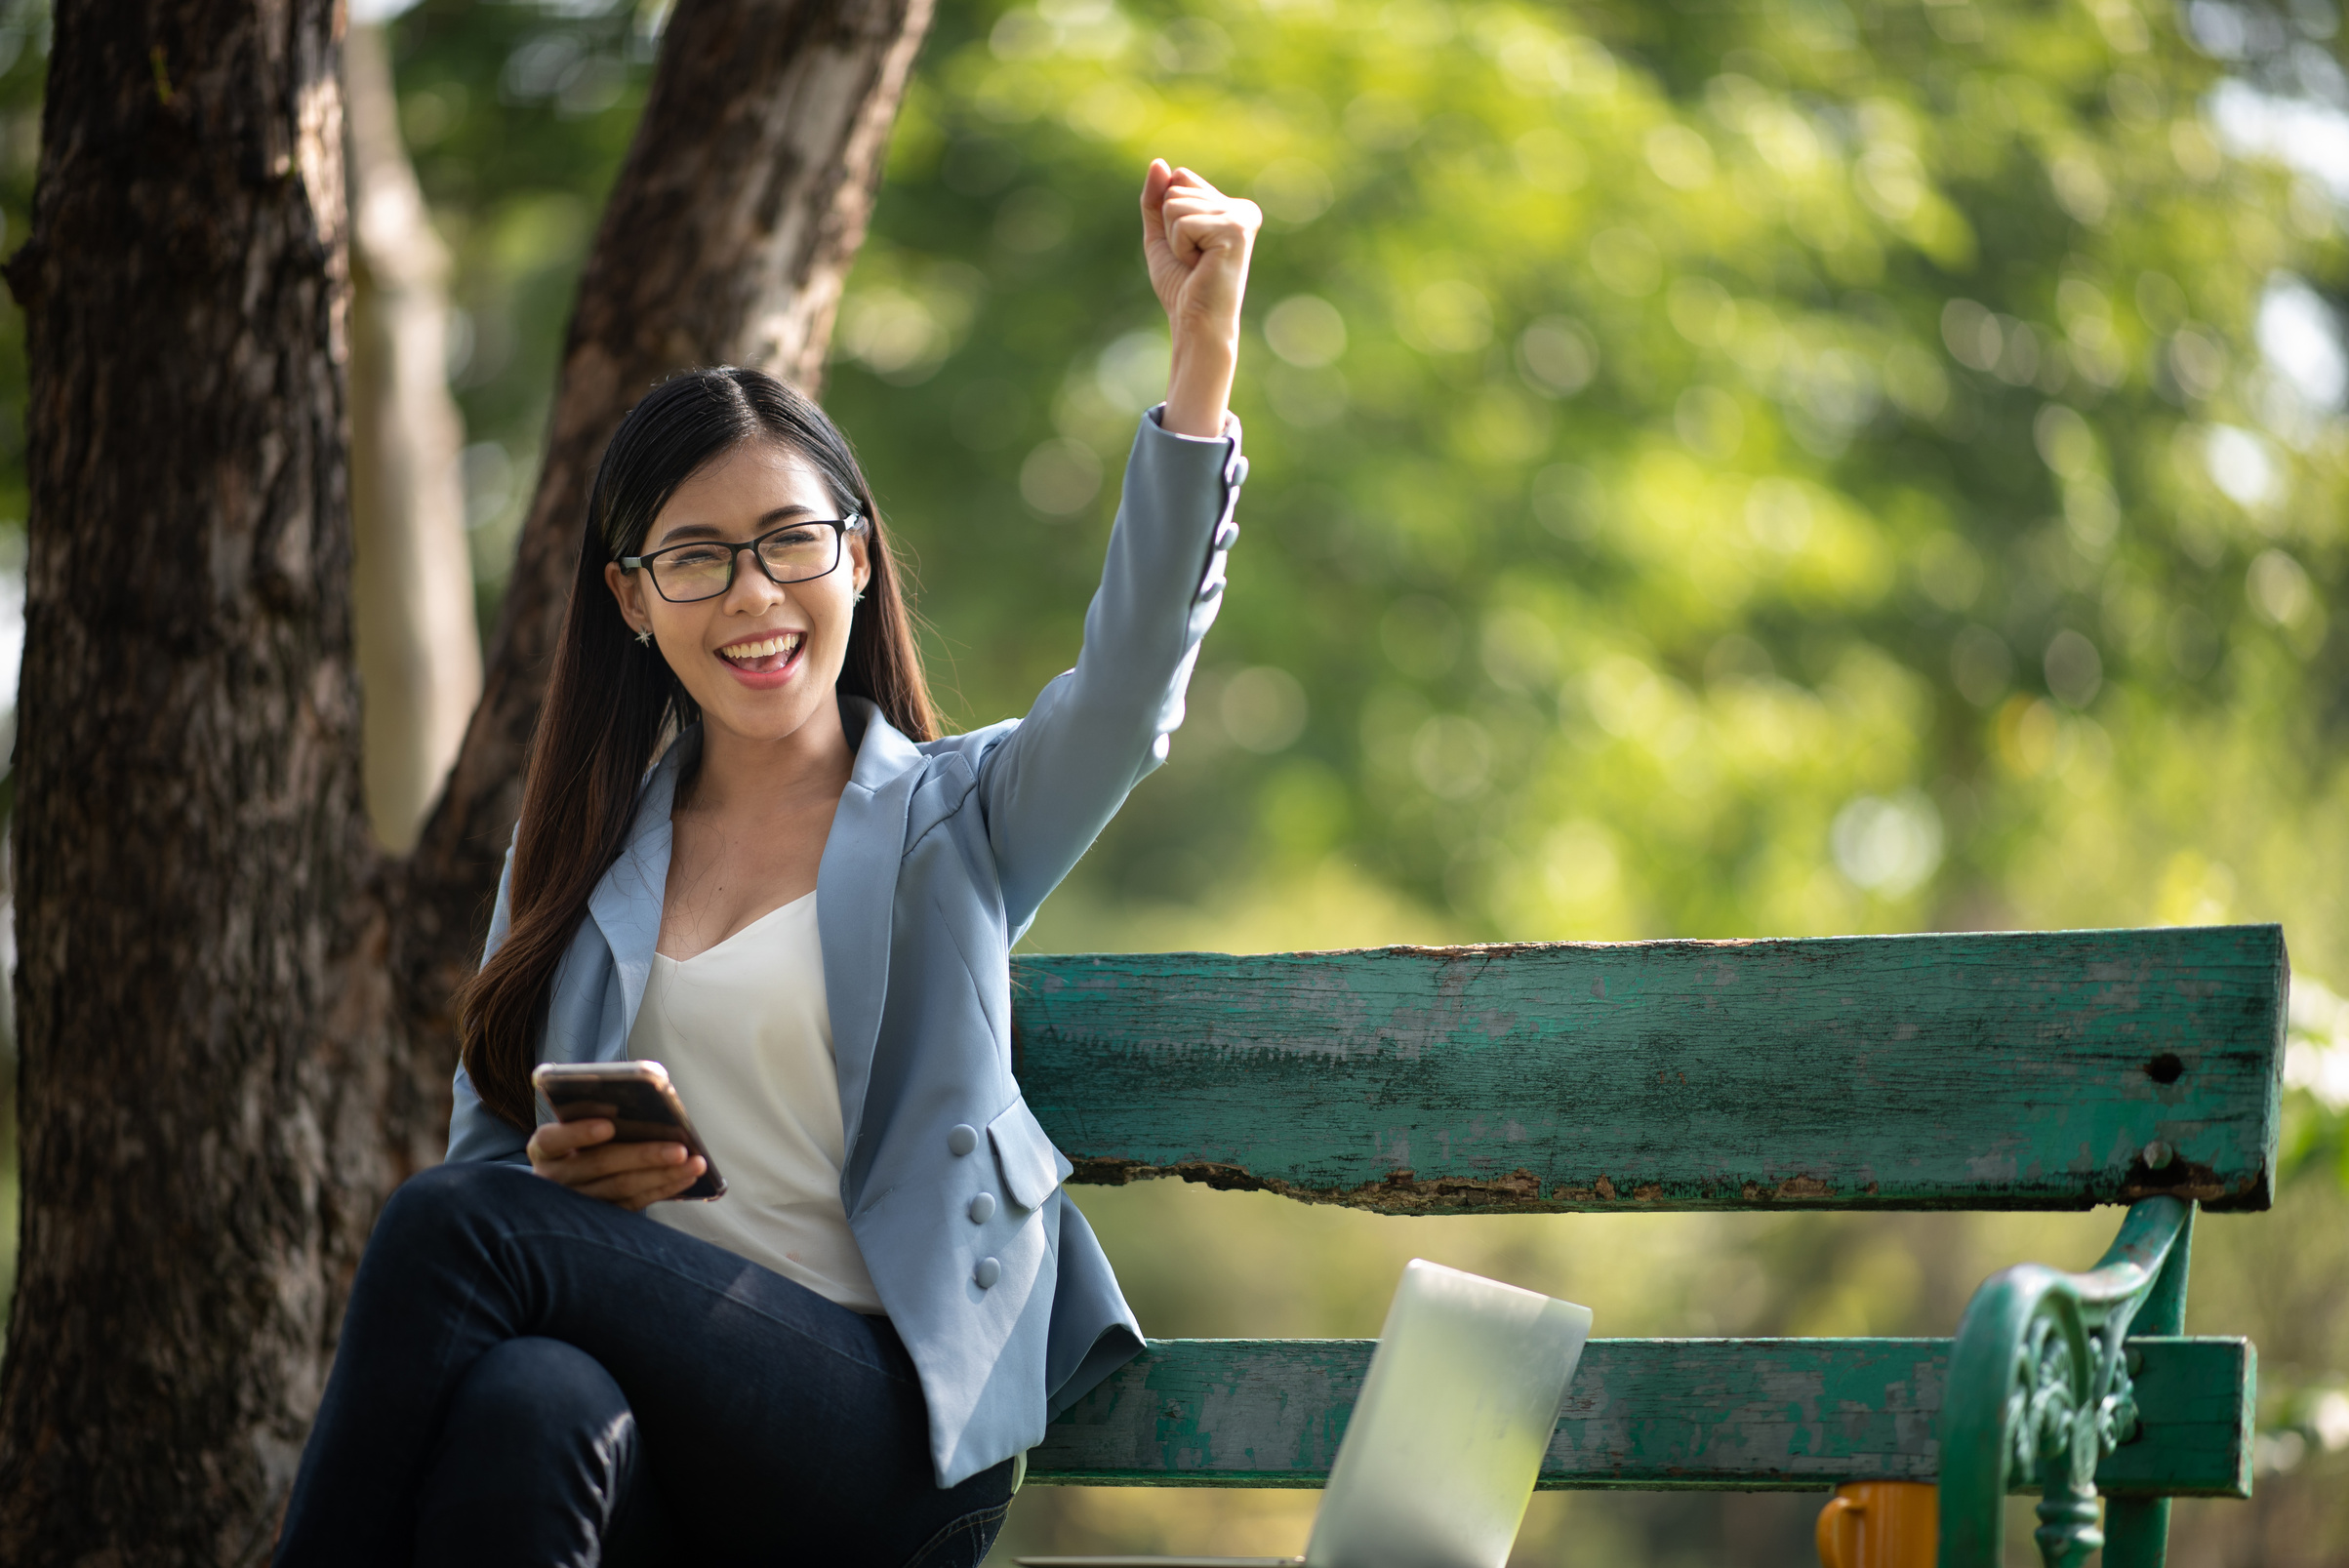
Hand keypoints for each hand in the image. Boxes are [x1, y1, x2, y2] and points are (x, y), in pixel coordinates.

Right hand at [527, 1117, 707, 1210]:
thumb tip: (646, 1104)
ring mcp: (575, 1203)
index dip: (579, 1133)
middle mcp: (553, 1177)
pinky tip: (686, 1177)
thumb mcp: (578, 1123)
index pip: (552, 1140)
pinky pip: (633, 1204)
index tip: (609, 1126)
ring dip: (663, 1174)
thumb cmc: (581, 1138)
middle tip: (680, 1148)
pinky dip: (662, 1189)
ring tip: (695, 1163)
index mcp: (544, 1148)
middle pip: (598, 1165)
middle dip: (643, 1155)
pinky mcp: (598, 1218)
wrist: (568, 1181)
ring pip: (620, 1188)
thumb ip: (598, 1113)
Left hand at [1140, 159, 1259, 437]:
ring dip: (1176, 239)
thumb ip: (1156, 199)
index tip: (1189, 246)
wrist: (1196, 323)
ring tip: (1198, 263)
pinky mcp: (1236, 229)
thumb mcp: (1161, 235)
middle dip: (1171, 227)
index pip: (1180, 178)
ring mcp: (1242, 216)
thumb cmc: (1183, 286)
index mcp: (1229, 207)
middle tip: (1193, 259)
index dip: (1169, 215)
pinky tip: (1201, 265)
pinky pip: (1183, 222)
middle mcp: (1241, 208)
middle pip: (1177, 188)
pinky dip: (1181, 247)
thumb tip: (1160, 163)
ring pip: (1176, 204)